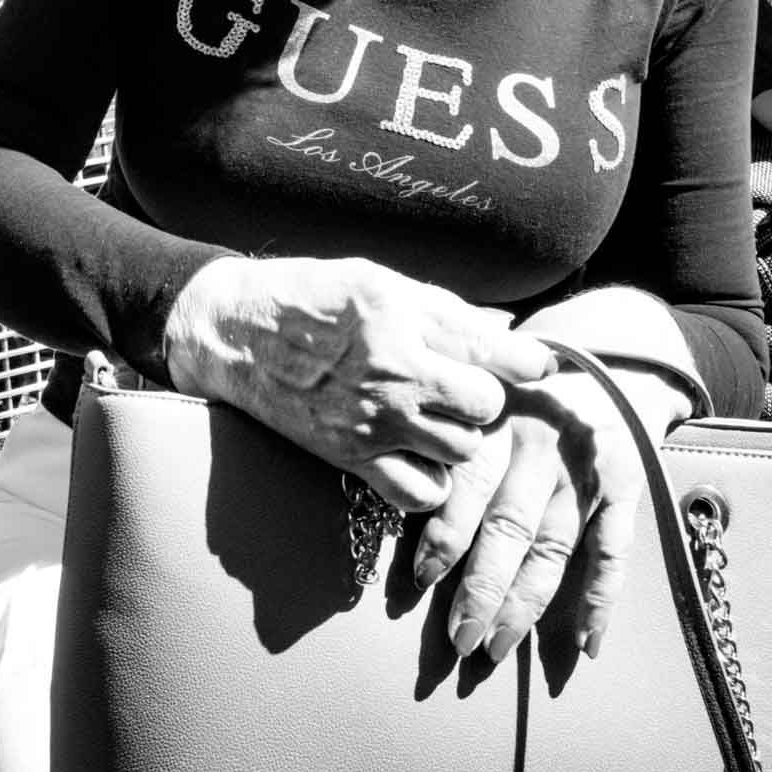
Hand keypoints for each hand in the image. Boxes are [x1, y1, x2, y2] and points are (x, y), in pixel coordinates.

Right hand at [163, 255, 554, 511]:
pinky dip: (429, 479)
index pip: (491, 349)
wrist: (232, 332)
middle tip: (466, 389)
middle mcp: (392, 369)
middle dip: (486, 399)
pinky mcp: (349, 456)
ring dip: (460, 438)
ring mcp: (371, 418)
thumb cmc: (308, 295)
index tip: (540, 366)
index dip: (529, 362)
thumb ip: (443, 309)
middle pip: (485, 407)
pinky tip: (416, 452)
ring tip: (438, 418)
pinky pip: (421, 491)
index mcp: (401, 315)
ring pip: (461, 451)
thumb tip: (505, 332)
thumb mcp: (378, 280)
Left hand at [412, 361, 690, 661]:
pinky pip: (614, 553)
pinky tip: (584, 642)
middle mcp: (543, 447)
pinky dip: (602, 599)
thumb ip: (445, 437)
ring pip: (555, 548)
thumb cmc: (520, 394)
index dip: (445, 534)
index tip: (422, 580)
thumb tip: (397, 492)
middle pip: (510, 527)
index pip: (469, 484)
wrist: (609, 368)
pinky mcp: (625, 491)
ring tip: (496, 647)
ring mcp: (587, 472)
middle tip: (458, 638)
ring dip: (526, 603)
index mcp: (498, 420)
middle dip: (483, 588)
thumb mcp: (480, 393)